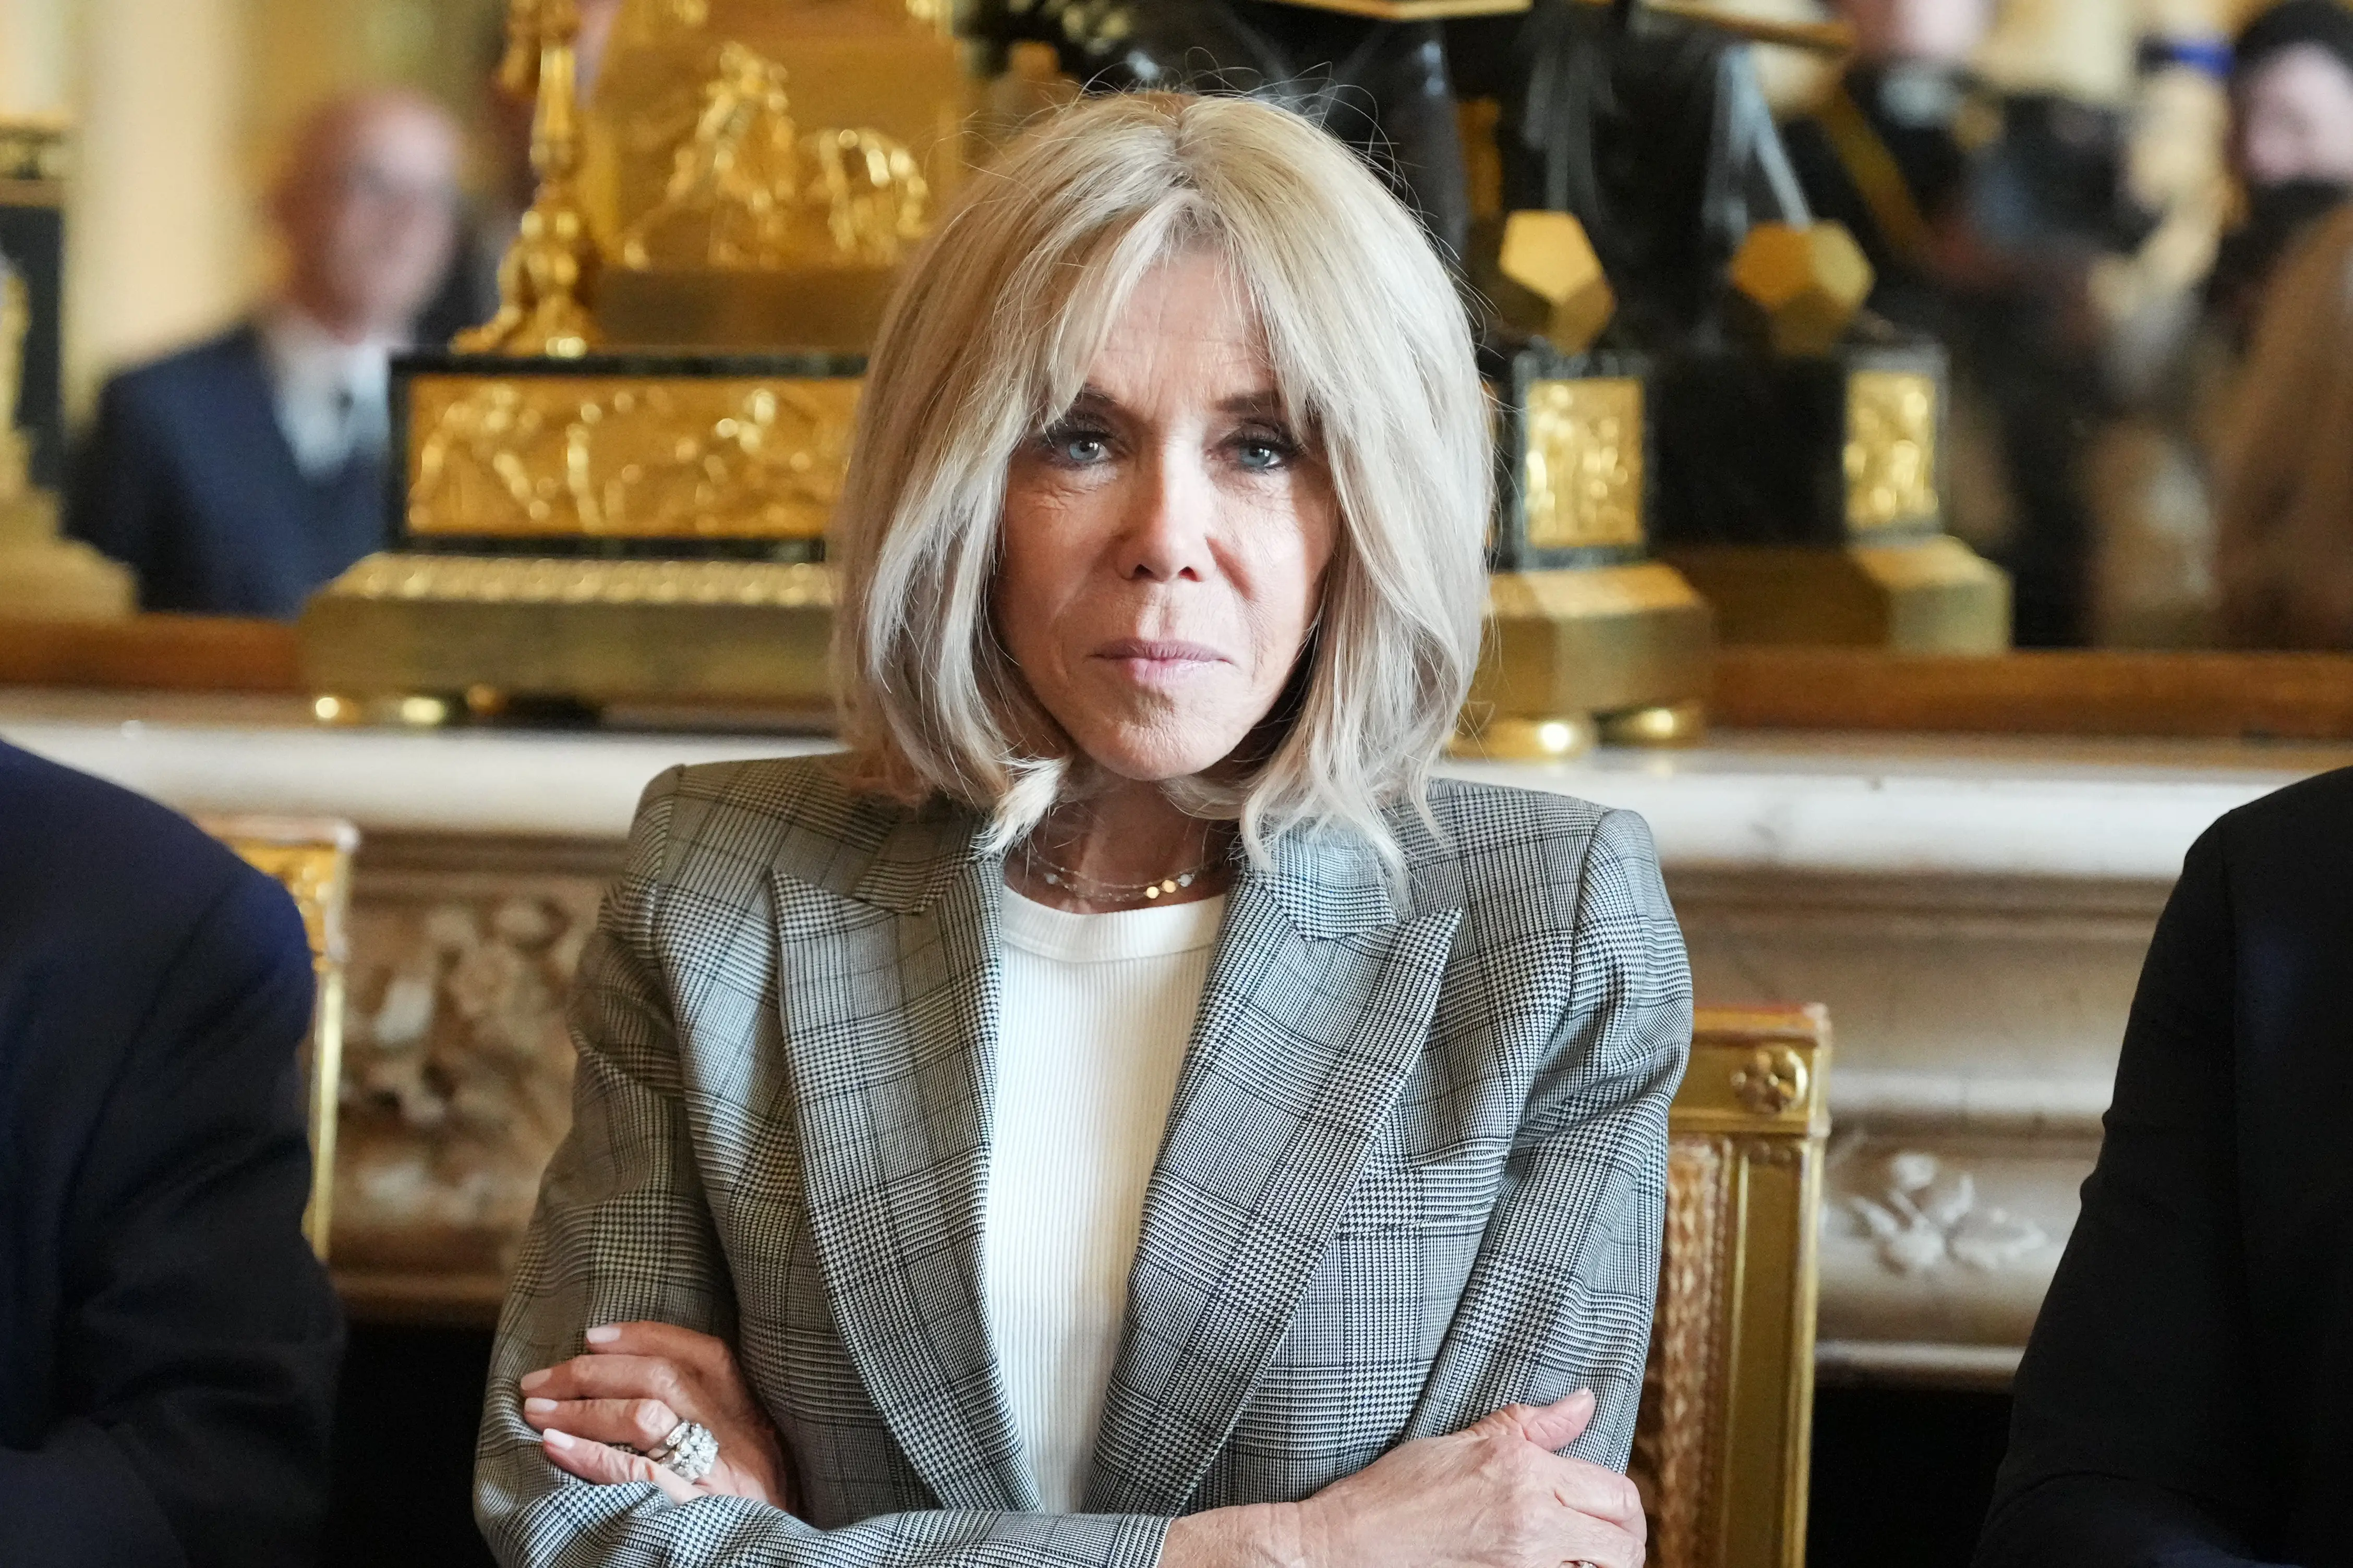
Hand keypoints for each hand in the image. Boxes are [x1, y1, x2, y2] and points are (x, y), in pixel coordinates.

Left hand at [518, 1321, 795, 1509]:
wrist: (769, 1561)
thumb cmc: (751, 1515)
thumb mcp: (748, 1460)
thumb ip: (712, 1424)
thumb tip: (634, 1387)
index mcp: (753, 1421)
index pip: (707, 1356)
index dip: (647, 1337)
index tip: (593, 1337)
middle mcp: (741, 1441)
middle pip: (664, 1379)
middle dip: (593, 1371)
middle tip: (541, 1381)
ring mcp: (718, 1478)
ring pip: (646, 1417)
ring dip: (582, 1407)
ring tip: (537, 1411)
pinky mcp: (694, 1513)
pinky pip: (637, 1474)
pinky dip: (591, 1455)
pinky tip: (555, 1446)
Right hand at [1280, 1390, 1644, 1567]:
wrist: (1351, 1545)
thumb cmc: (1398, 1490)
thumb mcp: (1463, 1441)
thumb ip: (1530, 1424)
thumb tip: (1584, 1401)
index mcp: (1525, 1474)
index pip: (1617, 1493)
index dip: (1624, 1503)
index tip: (1610, 1505)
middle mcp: (1533, 1523)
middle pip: (1623, 1541)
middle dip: (1626, 1539)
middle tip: (1609, 1536)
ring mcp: (1524, 1565)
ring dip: (1604, 1564)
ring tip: (1586, 1556)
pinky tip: (1558, 1567)